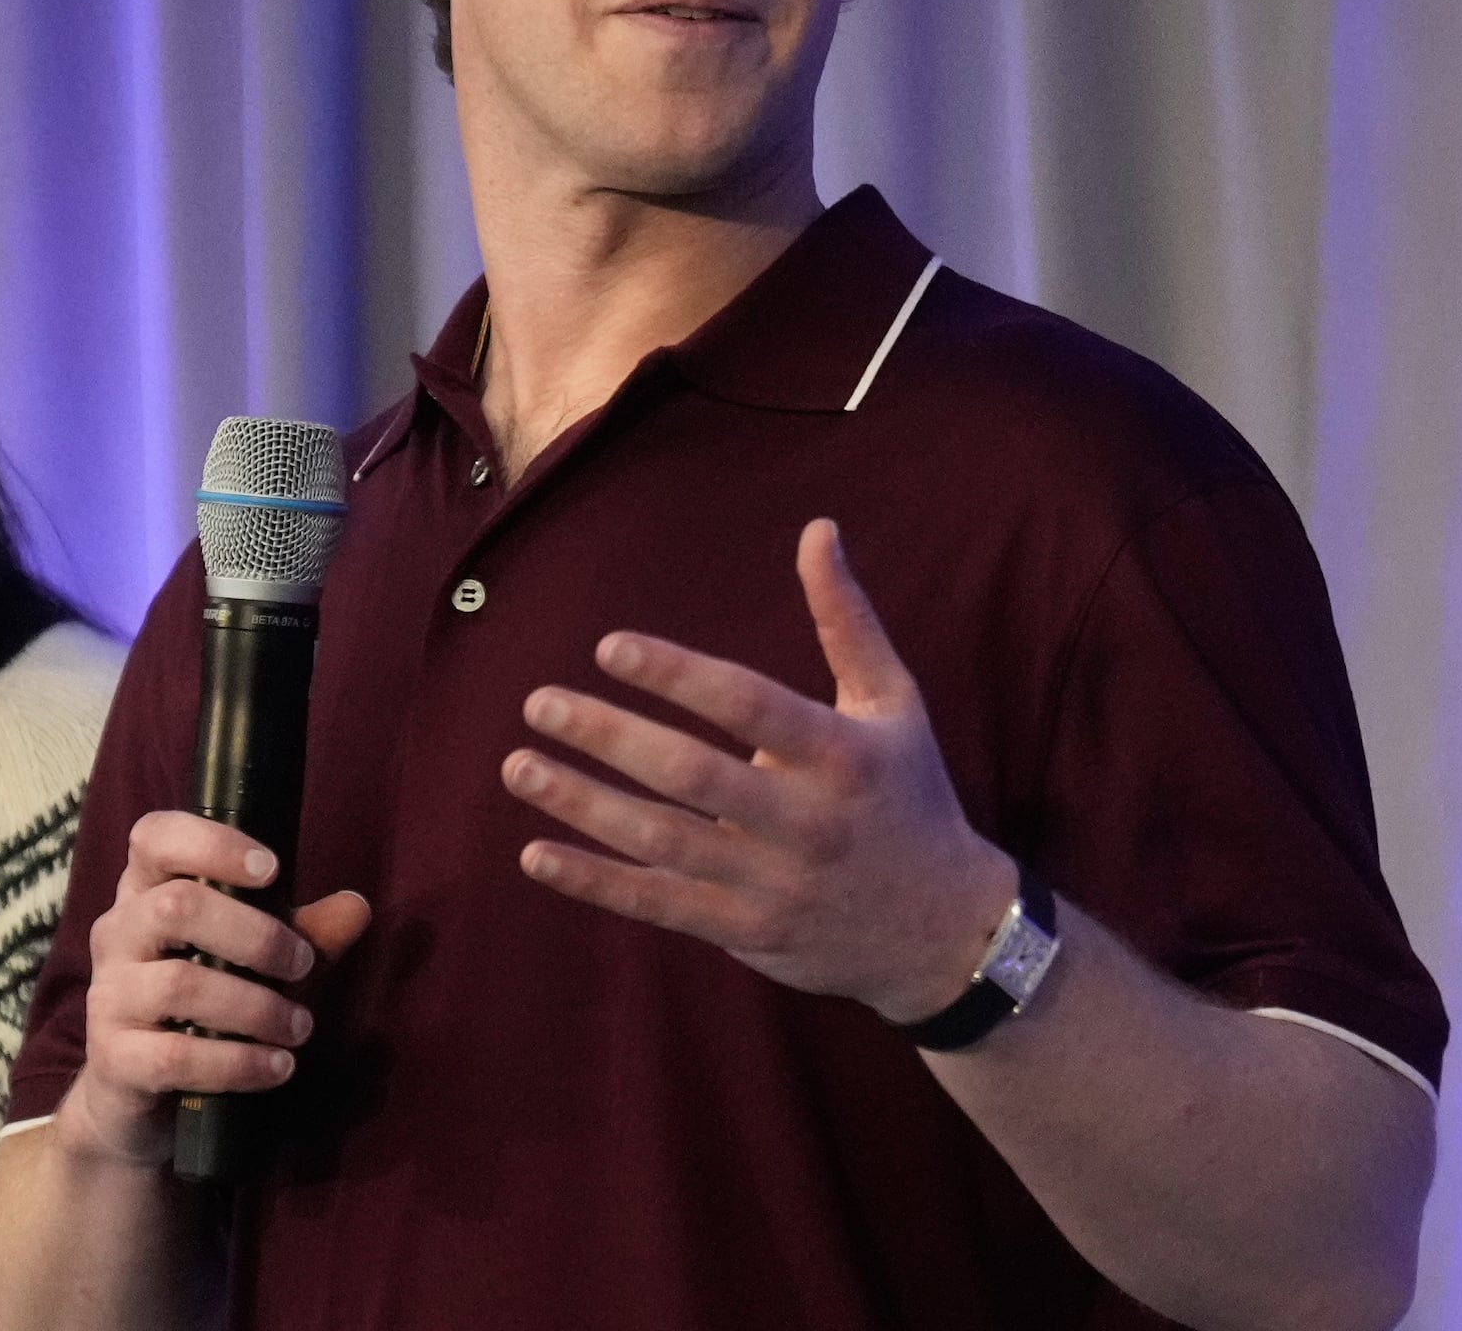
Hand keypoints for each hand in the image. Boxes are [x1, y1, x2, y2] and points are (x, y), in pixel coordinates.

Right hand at [64, 810, 372, 1168]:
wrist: (136, 1088)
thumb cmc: (200, 1004)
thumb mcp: (251, 958)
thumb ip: (301, 931)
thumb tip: (357, 908)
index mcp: (145, 891)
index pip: (155, 838)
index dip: (212, 843)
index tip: (271, 869)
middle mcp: (117, 934)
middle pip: (176, 906)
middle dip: (256, 935)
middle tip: (303, 965)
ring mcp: (109, 997)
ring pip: (180, 984)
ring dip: (256, 1006)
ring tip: (300, 1027)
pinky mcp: (115, 1059)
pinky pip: (176, 1056)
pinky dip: (238, 1062)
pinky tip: (277, 1067)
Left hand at [502, 517, 1018, 1022]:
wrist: (944, 930)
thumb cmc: (909, 795)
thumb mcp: (893, 703)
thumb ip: (846, 619)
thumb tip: (818, 529)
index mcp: (842, 755)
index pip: (748, 705)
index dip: (676, 674)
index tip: (608, 646)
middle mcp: (806, 821)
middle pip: (692, 775)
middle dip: (608, 736)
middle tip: (538, 702)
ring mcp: (774, 884)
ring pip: (663, 841)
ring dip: (582, 805)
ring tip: (517, 766)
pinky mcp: (748, 932)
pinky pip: (659, 906)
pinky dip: (594, 883)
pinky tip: (535, 853)